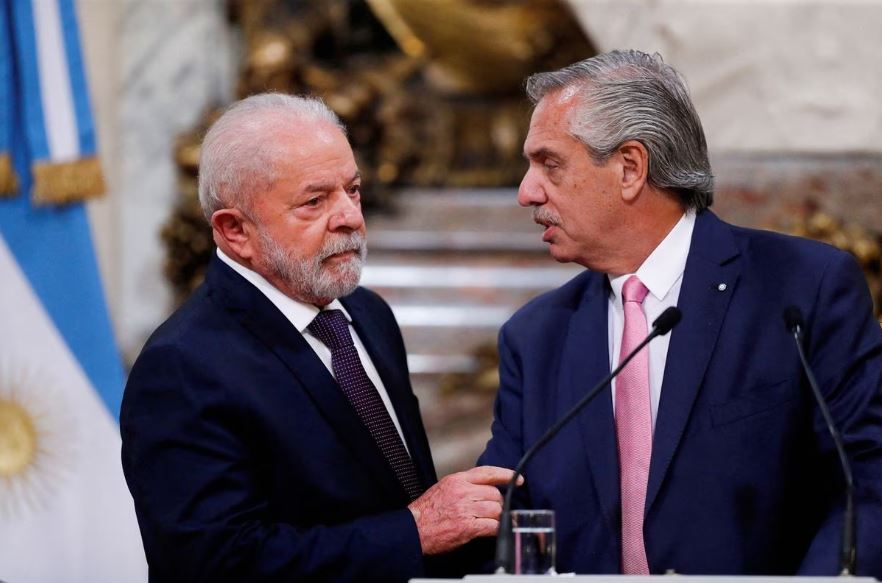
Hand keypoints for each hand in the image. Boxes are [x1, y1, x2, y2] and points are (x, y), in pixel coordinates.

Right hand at [408, 465, 522, 554]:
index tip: (517, 478)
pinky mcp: (468, 526)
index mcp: (457, 480)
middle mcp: (463, 492)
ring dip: (497, 517)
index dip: (505, 474)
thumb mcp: (444, 487)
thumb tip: (485, 487)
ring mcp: (466, 509)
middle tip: (492, 511)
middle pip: (495, 493)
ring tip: (489, 521)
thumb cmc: (427, 511)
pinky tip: (492, 531)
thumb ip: (464, 485)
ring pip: (496, 509)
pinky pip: (492, 526)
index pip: (487, 472)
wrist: (413, 528)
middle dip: (498, 503)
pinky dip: (495, 529)